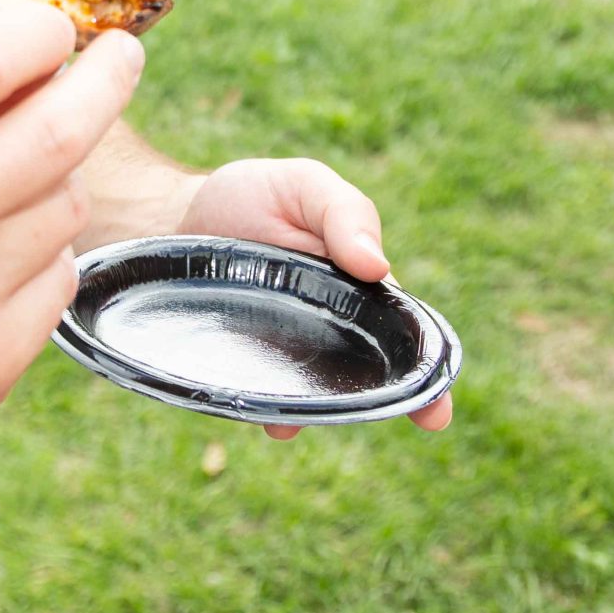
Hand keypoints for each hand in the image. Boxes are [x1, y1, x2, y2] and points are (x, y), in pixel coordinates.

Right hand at [0, 5, 143, 468]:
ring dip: (57, 175)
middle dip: (107, 78)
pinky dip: (41, 252)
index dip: (38, 31)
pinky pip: (59, 275)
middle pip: (58, 131)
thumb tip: (34, 55)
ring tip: (16, 179)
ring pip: (67, 202)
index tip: (54, 29)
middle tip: (121, 56)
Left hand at [178, 158, 453, 436]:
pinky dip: (264, 408)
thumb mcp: (303, 185)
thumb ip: (343, 213)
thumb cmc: (253, 196)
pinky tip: (266, 416)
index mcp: (357, 292)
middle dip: (385, 405)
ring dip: (314, 410)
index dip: (425, 376)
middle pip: (363, 378)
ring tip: (301, 421)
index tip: (439, 413)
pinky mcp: (241, 366)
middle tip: (413, 427)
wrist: (174, 214)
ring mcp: (283, 354)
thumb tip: (378, 267)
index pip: (400, 335)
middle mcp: (327, 332)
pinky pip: (258, 396)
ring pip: (310, 394)